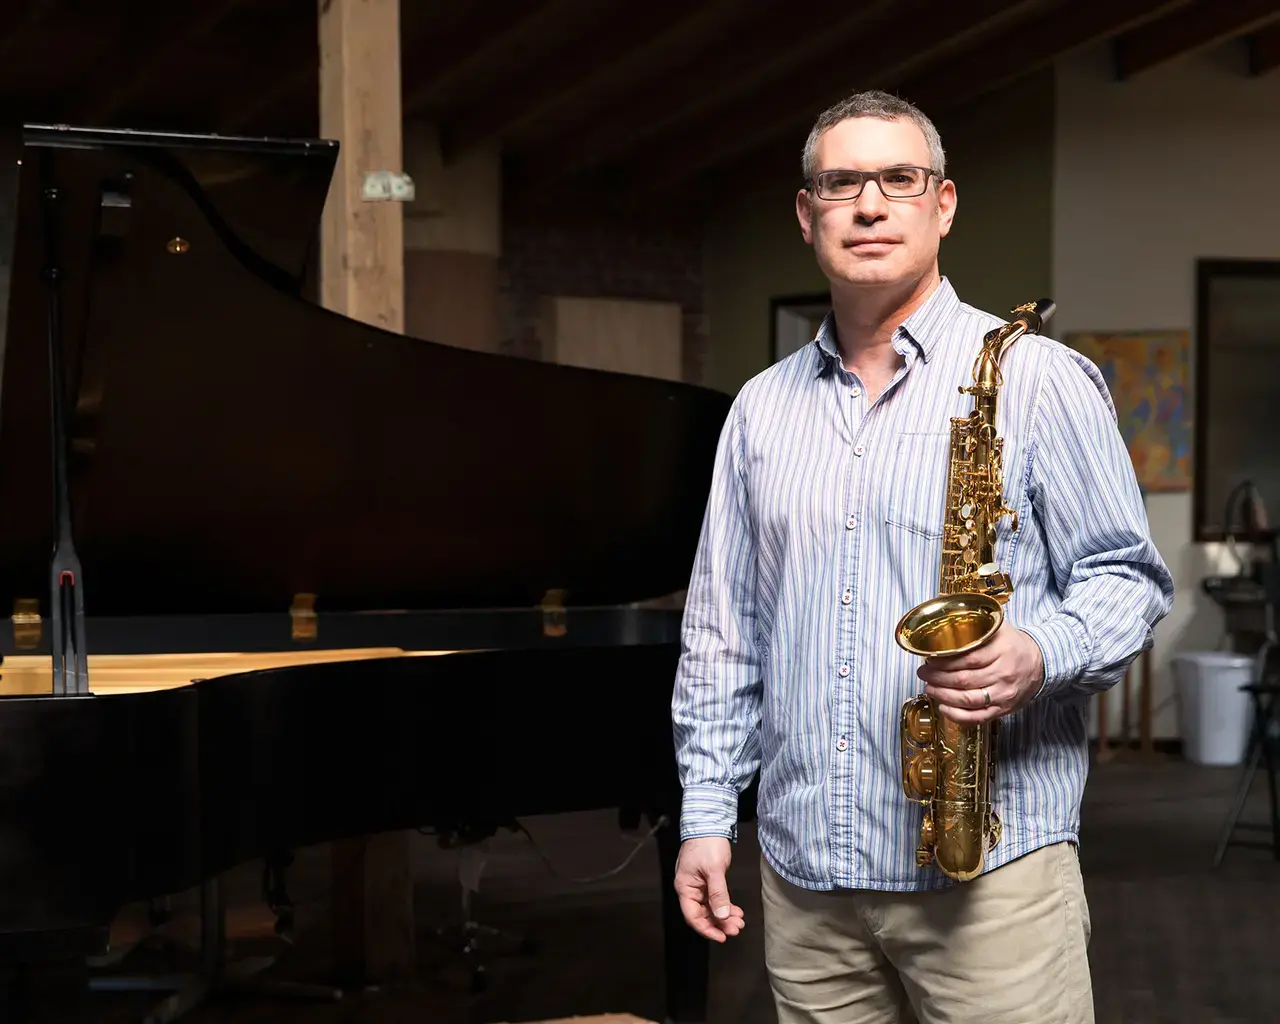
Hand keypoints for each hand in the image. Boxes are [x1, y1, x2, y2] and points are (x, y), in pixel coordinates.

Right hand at [673, 837, 744, 942]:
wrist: (710, 823)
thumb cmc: (707, 844)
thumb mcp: (714, 870)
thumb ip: (718, 894)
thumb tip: (722, 915)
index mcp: (685, 887)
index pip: (693, 916)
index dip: (707, 929)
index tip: (722, 936)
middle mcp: (690, 889)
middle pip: (703, 914)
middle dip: (720, 923)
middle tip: (736, 929)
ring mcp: (699, 885)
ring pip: (711, 908)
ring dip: (725, 915)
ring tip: (739, 922)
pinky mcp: (708, 880)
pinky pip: (715, 898)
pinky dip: (725, 905)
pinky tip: (736, 911)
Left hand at [917, 622, 1044, 723]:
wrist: (1041, 664)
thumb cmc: (1014, 646)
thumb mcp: (999, 629)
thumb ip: (976, 625)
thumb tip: (945, 619)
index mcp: (1002, 651)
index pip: (968, 658)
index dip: (944, 661)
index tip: (930, 659)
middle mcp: (1003, 674)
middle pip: (964, 680)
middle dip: (938, 678)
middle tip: (923, 673)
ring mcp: (1004, 694)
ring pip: (968, 699)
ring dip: (943, 695)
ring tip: (929, 688)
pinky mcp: (1003, 709)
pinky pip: (978, 717)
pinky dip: (957, 715)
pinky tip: (943, 707)